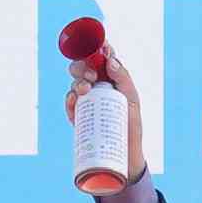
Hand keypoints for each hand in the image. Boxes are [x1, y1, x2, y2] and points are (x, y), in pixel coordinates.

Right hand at [62, 30, 148, 183]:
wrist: (125, 156)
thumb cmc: (131, 127)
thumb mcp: (132, 101)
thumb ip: (124, 79)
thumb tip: (110, 60)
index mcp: (111, 80)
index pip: (101, 59)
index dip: (97, 48)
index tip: (100, 46)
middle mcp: (96, 88)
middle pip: (83, 67)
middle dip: (83, 65)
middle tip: (92, 75)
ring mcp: (86, 101)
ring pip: (74, 83)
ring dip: (77, 81)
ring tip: (86, 88)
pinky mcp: (78, 116)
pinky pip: (69, 103)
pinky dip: (70, 98)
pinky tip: (75, 99)